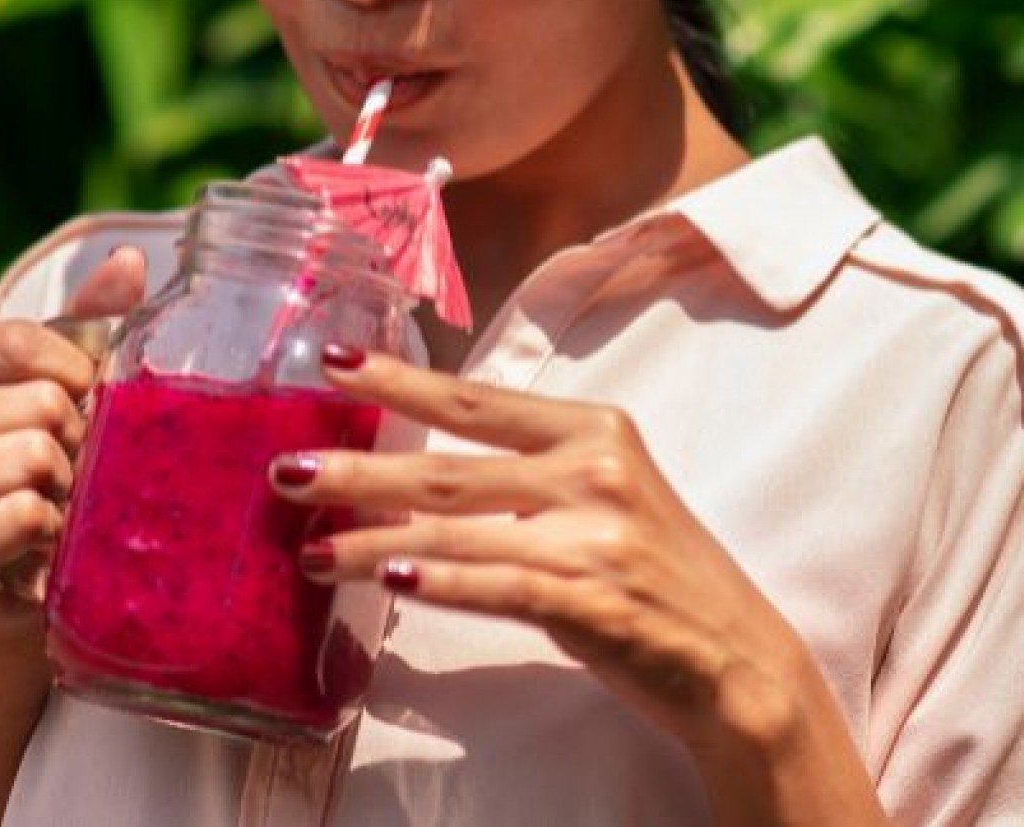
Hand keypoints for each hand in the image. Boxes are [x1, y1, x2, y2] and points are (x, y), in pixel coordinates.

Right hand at [0, 246, 146, 643]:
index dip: (75, 369)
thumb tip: (131, 258)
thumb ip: (90, 321)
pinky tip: (34, 542)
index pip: (15, 339)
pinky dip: (50, 531)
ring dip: (66, 489)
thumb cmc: (39, 468)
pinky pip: (25, 516)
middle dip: (74, 440)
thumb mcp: (60, 384)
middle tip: (64, 471)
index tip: (84, 401)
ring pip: (34, 457)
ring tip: (51, 504)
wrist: (17, 581)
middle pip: (35, 402)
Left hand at [267, 347, 823, 756]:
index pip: (475, 401)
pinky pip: (496, 586)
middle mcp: (595, 472)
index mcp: (595, 431)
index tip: (332, 363)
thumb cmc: (656, 576)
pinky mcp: (595, 601)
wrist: (738, 659)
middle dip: (358, 470)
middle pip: (449, 466)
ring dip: (372, 543)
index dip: (399, 382)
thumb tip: (417, 467)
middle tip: (285, 469)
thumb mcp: (605, 497)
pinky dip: (439, 583)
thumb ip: (529, 473)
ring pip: (457, 532)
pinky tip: (389, 581)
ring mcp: (596, 537)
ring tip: (312, 548)